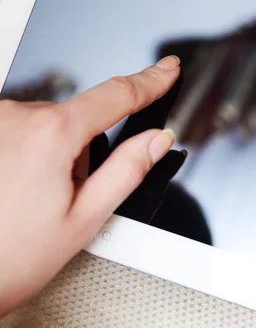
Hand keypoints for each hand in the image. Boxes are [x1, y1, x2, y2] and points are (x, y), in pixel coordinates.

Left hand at [0, 56, 179, 315]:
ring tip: (31, 196)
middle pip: (78, 117)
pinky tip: (15, 184)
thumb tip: (157, 140)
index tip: (167, 69)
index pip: (117, 95)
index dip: (150, 80)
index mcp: (52, 135)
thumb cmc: (9, 257)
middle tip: (63, 195)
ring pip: (49, 123)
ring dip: (52, 150)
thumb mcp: (84, 219)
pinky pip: (23, 127)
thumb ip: (128, 170)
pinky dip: (28, 149)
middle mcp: (18, 117)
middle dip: (82, 148)